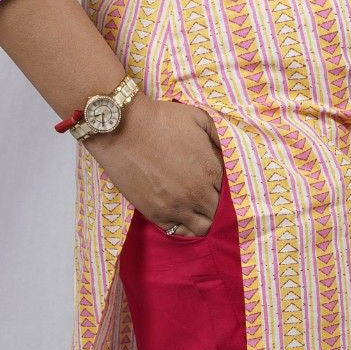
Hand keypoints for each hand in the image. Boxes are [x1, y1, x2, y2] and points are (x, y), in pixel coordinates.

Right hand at [81, 95, 223, 236]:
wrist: (122, 128)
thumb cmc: (161, 120)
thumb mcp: (199, 118)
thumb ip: (218, 138)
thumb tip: (226, 155)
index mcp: (211, 170)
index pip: (228, 192)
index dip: (222, 188)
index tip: (212, 182)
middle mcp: (197, 194)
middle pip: (217, 212)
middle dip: (214, 204)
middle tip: (204, 196)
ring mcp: (177, 207)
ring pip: (202, 228)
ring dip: (202, 219)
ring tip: (193, 208)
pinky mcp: (156, 214)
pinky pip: (178, 232)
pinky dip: (183, 225)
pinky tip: (180, 214)